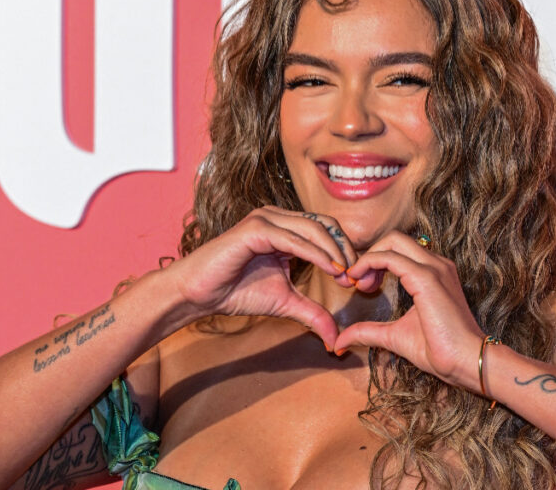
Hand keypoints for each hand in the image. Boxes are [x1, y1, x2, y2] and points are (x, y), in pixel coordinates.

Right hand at [160, 206, 356, 348]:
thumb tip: (335, 339)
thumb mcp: (285, 302)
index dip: (344, 252)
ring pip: (312, 228)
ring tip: (345, 274)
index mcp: (285, 227)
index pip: (326, 230)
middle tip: (355, 276)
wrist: (200, 294)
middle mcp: (277, 217)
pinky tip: (329, 269)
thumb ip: (312, 313)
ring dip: (334, 252)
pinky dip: (315, 254)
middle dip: (344, 250)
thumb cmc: (236, 292)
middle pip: (325, 224)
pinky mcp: (255, 228)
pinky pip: (293, 239)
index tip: (355, 280)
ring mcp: (266, 219)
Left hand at [334, 231, 485, 391]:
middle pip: (394, 238)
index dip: (374, 261)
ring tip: (358, 282)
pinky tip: (360, 281)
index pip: (398, 250)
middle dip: (370, 254)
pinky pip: (390, 257)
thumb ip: (368, 332)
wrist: (465, 361)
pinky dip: (369, 262)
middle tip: (357, 281)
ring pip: (393, 241)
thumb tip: (339, 342)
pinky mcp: (427, 277)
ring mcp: (434, 268)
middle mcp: (436, 264)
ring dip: (368, 257)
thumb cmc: (438, 349)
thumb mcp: (394, 336)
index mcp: (433, 272)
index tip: (361, 284)